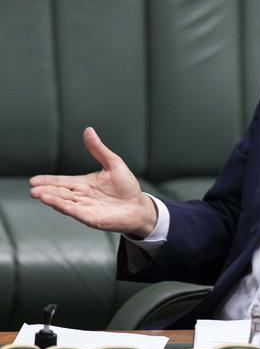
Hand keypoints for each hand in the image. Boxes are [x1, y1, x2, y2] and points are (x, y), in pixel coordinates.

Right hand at [29, 127, 156, 236]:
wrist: (138, 206)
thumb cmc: (126, 186)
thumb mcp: (113, 163)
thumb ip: (98, 149)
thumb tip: (88, 130)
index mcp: (83, 183)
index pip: (62, 181)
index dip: (48, 180)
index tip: (33, 180)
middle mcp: (81, 196)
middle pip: (60, 193)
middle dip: (46, 191)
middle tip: (33, 189)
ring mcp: (85, 208)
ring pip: (65, 203)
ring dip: (53, 200)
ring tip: (40, 195)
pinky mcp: (92, 218)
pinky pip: (78, 213)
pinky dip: (67, 208)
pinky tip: (57, 205)